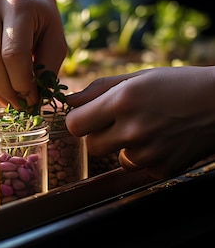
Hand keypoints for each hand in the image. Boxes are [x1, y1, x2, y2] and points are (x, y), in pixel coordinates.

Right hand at [0, 0, 66, 107]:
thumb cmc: (42, 19)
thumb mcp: (56, 38)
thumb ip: (48, 67)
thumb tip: (34, 99)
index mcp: (18, 7)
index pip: (13, 54)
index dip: (22, 83)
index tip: (33, 99)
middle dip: (5, 90)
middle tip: (20, 105)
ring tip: (8, 101)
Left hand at [65, 66, 214, 178]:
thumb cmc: (178, 85)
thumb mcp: (137, 78)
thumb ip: (98, 89)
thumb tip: (68, 101)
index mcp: (122, 101)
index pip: (74, 125)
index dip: (79, 120)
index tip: (89, 117)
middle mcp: (132, 129)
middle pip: (91, 145)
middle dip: (99, 134)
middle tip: (120, 121)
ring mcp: (148, 153)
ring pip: (115, 158)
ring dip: (124, 147)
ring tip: (149, 128)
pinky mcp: (163, 169)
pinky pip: (139, 168)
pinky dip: (146, 157)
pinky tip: (163, 140)